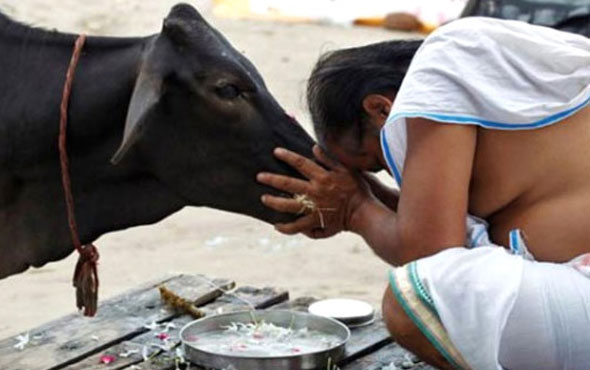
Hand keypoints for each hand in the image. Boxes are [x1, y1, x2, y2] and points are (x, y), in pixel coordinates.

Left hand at [257, 145, 371, 238]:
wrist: (364, 212)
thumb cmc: (358, 189)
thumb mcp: (347, 169)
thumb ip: (330, 159)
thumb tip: (314, 147)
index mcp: (322, 177)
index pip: (300, 163)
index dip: (287, 156)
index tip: (276, 152)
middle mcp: (316, 192)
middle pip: (289, 184)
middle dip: (272, 179)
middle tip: (259, 177)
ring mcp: (314, 208)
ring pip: (289, 206)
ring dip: (274, 202)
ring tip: (263, 199)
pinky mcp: (316, 222)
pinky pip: (298, 226)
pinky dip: (286, 227)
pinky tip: (277, 226)